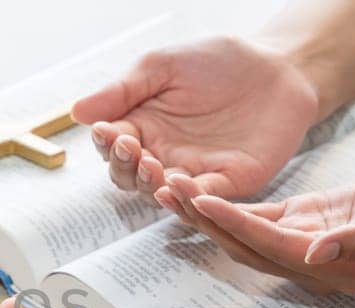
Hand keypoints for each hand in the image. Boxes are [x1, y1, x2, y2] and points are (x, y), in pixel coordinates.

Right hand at [72, 36, 319, 200]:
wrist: (277, 67)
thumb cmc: (217, 62)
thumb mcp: (162, 66)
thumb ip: (123, 90)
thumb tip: (77, 112)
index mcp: (142, 126)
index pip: (112, 147)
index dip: (106, 144)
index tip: (107, 131)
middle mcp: (162, 154)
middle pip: (129, 177)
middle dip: (124, 167)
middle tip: (132, 148)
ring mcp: (193, 171)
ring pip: (160, 192)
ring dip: (151, 185)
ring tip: (152, 167)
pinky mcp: (228, 182)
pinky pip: (202, 198)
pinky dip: (188, 196)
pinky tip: (179, 184)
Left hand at [179, 156, 354, 293]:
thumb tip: (316, 255)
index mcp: (335, 269)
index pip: (271, 246)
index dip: (235, 225)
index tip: (201, 201)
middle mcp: (312, 264)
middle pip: (246, 246)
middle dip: (205, 221)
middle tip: (167, 190)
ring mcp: (305, 245)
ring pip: (244, 234)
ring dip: (208, 214)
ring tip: (169, 189)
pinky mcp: (303, 223)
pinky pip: (257, 219)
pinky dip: (227, 207)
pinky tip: (196, 191)